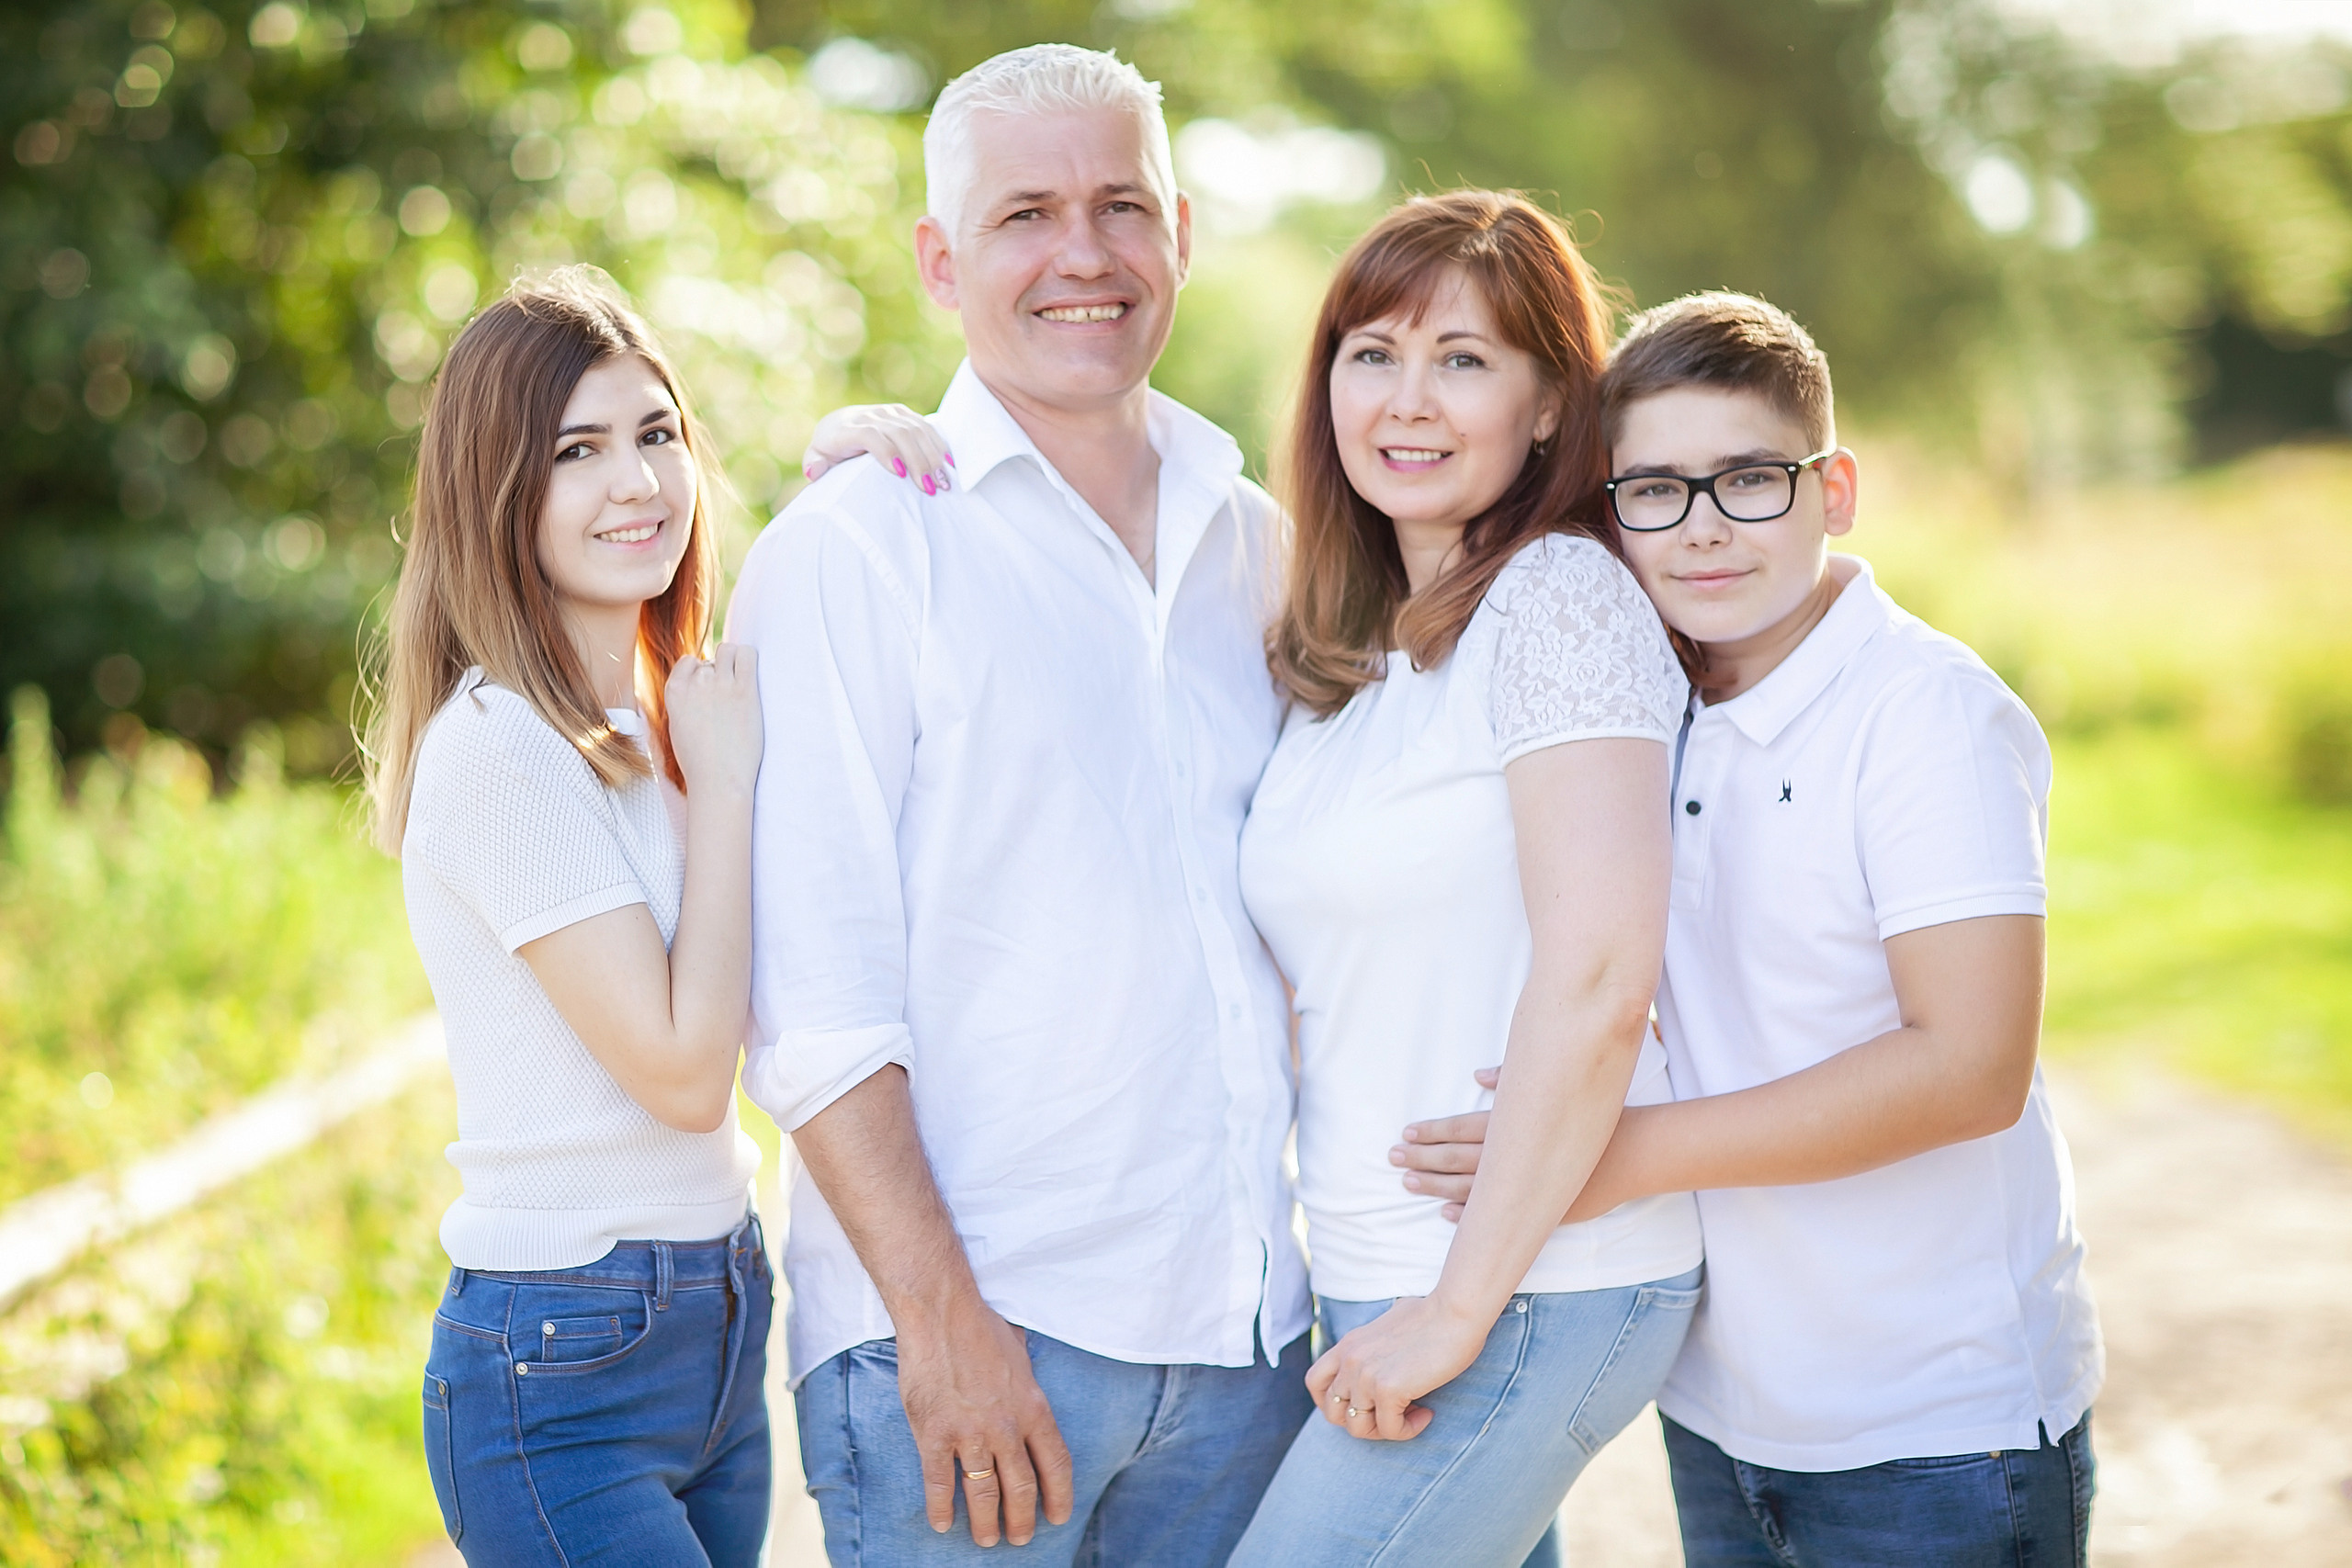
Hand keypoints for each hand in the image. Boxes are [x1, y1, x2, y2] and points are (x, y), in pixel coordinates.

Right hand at [662, 643, 761, 797]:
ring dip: (735, 663)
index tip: (711, 694)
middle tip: (729, 700)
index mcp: (674, 691)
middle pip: (711, 659)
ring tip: (741, 688)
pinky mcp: (744, 690)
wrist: (719, 780)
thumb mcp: (679, 726)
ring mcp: (720, 684)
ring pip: (728, 650)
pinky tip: (752, 678)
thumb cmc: (701, 761)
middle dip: (720, 674)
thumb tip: (699, 677)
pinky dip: (749, 659)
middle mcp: (695, 683)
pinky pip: (747, 653)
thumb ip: (685, 700)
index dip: (702, 673)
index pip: (689, 661)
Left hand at [803, 402, 955, 493]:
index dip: (886, 451)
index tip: (899, 474)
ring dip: (933, 457)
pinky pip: (925, 426)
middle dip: (918, 461)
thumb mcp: (818, 456)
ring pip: (916, 430)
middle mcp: (870, 415)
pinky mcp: (904, 413)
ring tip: (944, 482)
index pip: (870, 434)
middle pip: (899, 433)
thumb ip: (815, 463)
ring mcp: (889, 412)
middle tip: (930, 488)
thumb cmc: (830, 448)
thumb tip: (814, 471)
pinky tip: (949, 465)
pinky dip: (938, 445)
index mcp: (847, 426)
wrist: (841, 422)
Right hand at [895, 1298, 1074, 1546]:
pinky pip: (939, 1482)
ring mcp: (970, 1433)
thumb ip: (1026, 1386)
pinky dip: (941, 1507)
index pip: (1055, 1464)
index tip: (1057, 1517)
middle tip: (1020, 1538)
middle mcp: (1006, 1427)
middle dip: (1022, 1519)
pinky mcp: (935, 1433)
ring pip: (983, 1493)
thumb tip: (1027, 1395)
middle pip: (1022, 1487)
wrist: (942, 1312)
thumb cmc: (981, 1327)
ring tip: (986, 1540)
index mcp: (1033, 1407)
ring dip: (986, 1523)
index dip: (1059, 1495)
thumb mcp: (1021, 1356)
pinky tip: (942, 1524)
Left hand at [1304, 1294, 1487, 1442]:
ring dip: (1385, 1429)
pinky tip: (1427, 1414)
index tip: (1363, 1405)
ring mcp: (1365, 1375)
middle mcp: (1350, 1360)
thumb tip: (1388, 1354)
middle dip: (1362, 1422)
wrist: (1455, 1310)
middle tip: (1391, 1414)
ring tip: (1411, 1414)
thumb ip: (1379, 1342)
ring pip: (1358, 1427)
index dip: (1332, 1403)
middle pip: (1333, 1413)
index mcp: (1348, 1344)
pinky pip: (1390, 1430)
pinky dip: (1409, 1430)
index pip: (1315, 1382)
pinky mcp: (1387, 1389)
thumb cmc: (1434, 1314)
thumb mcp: (1391, 1324)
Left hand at [1394, 1066, 1623, 1223]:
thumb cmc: (1593, 1114)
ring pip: (1469, 1187)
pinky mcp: (1538, 1206)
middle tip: (1393, 1157)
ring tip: (1409, 1182)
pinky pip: (1495, 1214)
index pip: (1461, 1128)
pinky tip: (1446, 1213)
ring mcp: (1525, 1185)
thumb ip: (1511, 1080)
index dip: (1431, 1131)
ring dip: (1436, 1185)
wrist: (1634, 1154)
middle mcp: (1514, 1156)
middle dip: (1421, 1158)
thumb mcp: (1553, 1088)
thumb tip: (1478, 1073)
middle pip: (1456, 1157)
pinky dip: (1467, 1213)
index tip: (1405, 1132)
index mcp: (1514, 1125)